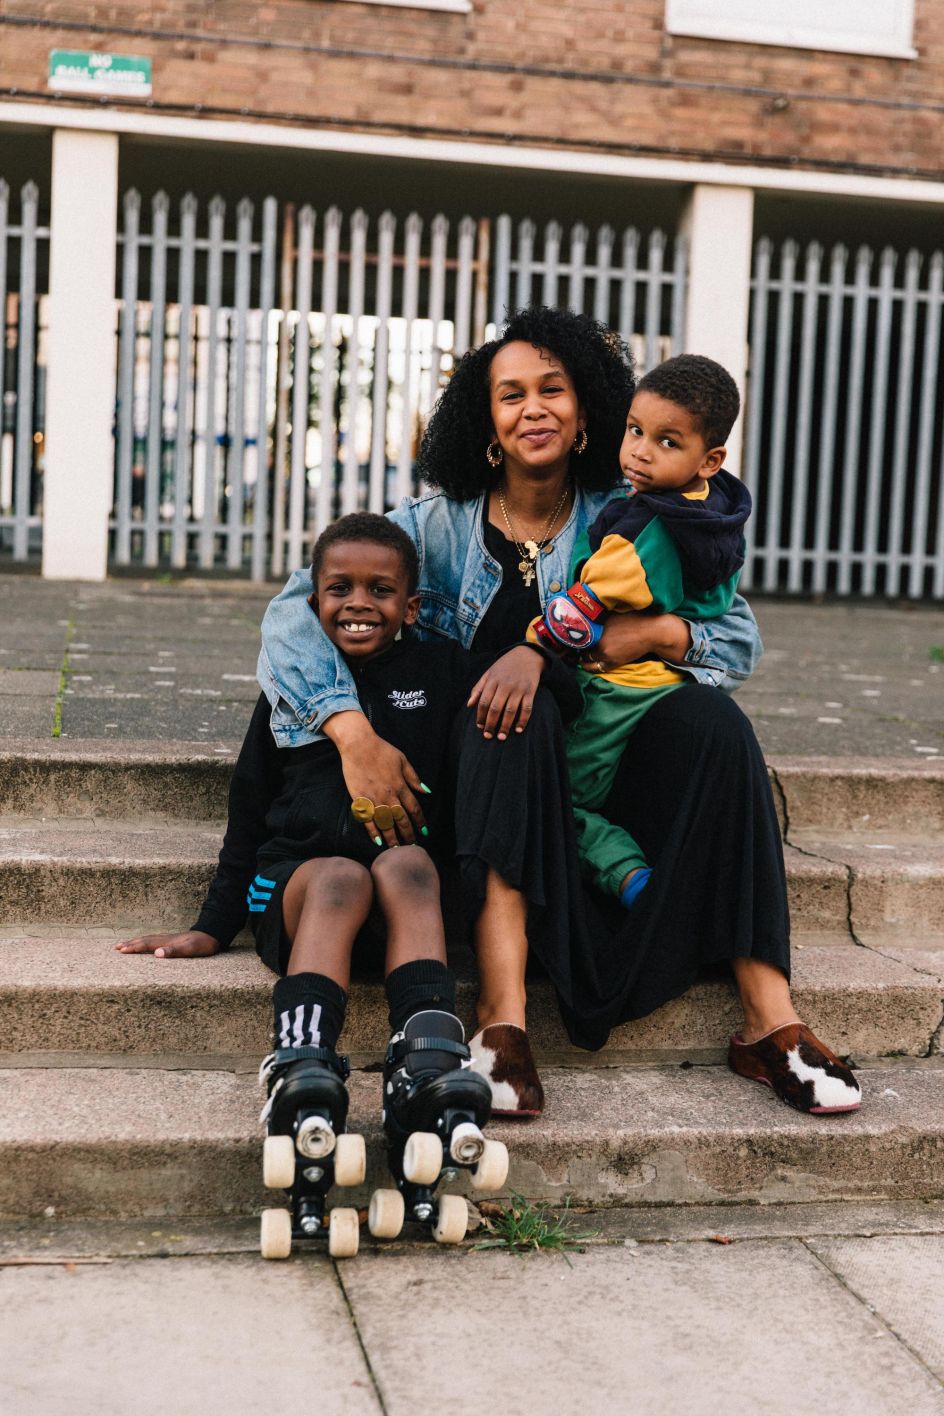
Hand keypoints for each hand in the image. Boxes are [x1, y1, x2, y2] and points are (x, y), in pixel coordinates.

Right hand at [116, 930, 220, 957]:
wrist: (213, 934)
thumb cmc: (203, 944)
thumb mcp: (190, 949)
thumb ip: (174, 951)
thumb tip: (157, 954)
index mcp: (166, 942)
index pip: (146, 944)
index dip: (133, 948)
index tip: (120, 950)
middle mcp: (165, 939)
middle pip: (143, 940)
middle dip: (129, 944)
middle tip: (115, 947)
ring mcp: (168, 938)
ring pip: (148, 939)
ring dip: (135, 942)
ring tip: (124, 944)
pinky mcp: (172, 940)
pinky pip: (153, 940)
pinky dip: (145, 942)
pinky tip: (145, 945)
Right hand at [323, 711, 425, 847]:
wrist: (358, 745)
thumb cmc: (381, 750)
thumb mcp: (403, 760)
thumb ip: (414, 777)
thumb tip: (426, 791)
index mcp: (401, 786)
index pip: (414, 809)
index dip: (420, 821)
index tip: (425, 831)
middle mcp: (389, 795)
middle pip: (401, 820)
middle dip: (408, 835)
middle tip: (412, 847)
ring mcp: (373, 799)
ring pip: (386, 824)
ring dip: (393, 838)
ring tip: (397, 850)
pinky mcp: (360, 799)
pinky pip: (368, 820)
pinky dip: (374, 832)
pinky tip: (378, 841)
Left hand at [468, 645, 543, 738]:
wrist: (526, 655)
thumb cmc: (504, 667)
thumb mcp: (489, 673)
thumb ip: (478, 689)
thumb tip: (469, 706)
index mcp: (493, 681)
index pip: (484, 701)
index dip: (480, 716)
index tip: (479, 727)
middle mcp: (505, 685)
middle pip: (496, 708)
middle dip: (491, 724)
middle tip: (488, 736)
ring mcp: (518, 688)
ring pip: (510, 710)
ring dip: (505, 726)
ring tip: (501, 737)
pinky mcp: (530, 691)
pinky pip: (527, 708)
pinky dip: (523, 720)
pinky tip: (518, 730)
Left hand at [581, 611, 691, 673]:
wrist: (651, 631)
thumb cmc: (634, 619)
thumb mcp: (613, 613)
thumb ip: (599, 616)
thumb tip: (585, 614)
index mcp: (598, 625)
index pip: (578, 633)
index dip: (573, 635)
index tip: (570, 636)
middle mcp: (599, 639)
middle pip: (580, 646)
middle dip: (577, 647)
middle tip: (573, 647)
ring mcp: (605, 652)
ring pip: (586, 658)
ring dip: (582, 658)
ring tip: (579, 656)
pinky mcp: (613, 662)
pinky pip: (595, 668)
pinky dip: (589, 667)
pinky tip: (586, 664)